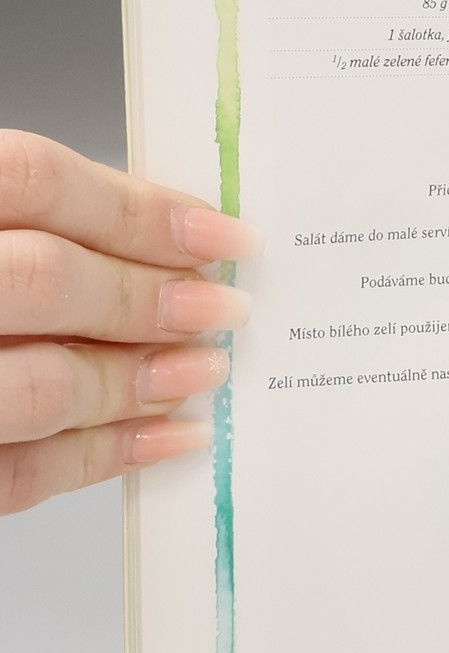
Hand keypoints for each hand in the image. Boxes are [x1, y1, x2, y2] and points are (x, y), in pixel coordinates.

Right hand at [0, 130, 256, 514]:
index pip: (30, 180)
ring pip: (37, 385)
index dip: (138, 207)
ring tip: (203, 372)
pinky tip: (164, 437)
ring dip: (137, 382)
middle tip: (224, 309)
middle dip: (148, 299)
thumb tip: (153, 227)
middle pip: (43, 280)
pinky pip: (16, 472)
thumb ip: (19, 219)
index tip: (220, 233)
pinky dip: (103, 456)